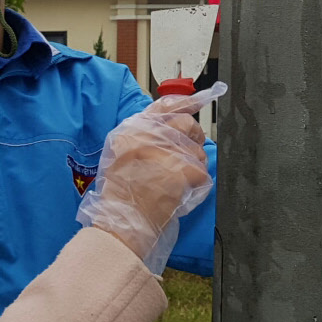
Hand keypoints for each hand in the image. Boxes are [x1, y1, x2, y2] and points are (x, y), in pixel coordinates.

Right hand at [77, 92, 214, 273]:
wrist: (123, 220)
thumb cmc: (120, 194)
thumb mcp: (119, 155)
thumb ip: (141, 137)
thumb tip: (167, 128)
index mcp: (133, 129)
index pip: (163, 105)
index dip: (184, 103)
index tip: (198, 101)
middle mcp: (150, 134)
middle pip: (186, 124)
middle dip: (193, 137)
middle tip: (189, 153)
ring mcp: (168, 150)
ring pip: (198, 150)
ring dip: (194, 165)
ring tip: (178, 181)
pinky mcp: (183, 170)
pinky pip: (202, 171)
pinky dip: (197, 184)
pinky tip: (184, 192)